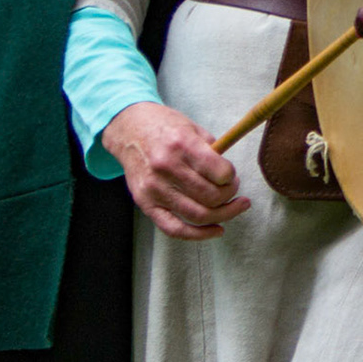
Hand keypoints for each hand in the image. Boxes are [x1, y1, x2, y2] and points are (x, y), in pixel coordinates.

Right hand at [100, 102, 249, 240]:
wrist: (129, 129)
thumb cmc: (164, 127)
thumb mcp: (192, 128)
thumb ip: (212, 152)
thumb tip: (229, 177)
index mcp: (182, 145)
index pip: (220, 173)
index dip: (232, 177)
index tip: (232, 175)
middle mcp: (167, 168)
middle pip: (211, 197)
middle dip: (230, 195)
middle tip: (233, 189)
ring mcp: (155, 189)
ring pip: (198, 215)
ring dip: (223, 214)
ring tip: (233, 207)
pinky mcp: (145, 204)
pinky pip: (174, 229)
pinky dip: (199, 234)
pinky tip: (216, 229)